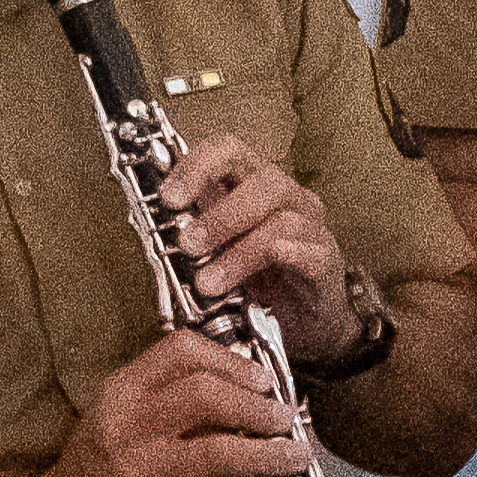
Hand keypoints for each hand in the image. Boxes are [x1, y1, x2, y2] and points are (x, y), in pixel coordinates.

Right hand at [45, 329, 322, 476]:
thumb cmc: (94, 468)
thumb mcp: (116, 414)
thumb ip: (164, 392)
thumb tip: (240, 380)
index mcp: (120, 394)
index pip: (180, 352)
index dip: (230, 360)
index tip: (261, 378)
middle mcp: (127, 429)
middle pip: (205, 396)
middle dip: (258, 405)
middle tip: (285, 417)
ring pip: (219, 452)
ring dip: (270, 454)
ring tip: (296, 456)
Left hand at [154, 135, 342, 332]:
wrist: (304, 324)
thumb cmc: (259, 281)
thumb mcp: (217, 252)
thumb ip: (192, 232)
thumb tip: (150, 221)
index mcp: (253, 186)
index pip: (229, 152)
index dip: (197, 165)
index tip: (169, 197)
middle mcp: (287, 199)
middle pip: (264, 181)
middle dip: (220, 214)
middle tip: (187, 245)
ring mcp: (311, 229)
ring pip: (281, 221)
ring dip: (239, 251)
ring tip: (209, 283)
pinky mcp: (326, 263)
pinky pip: (311, 251)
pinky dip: (290, 253)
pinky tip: (272, 259)